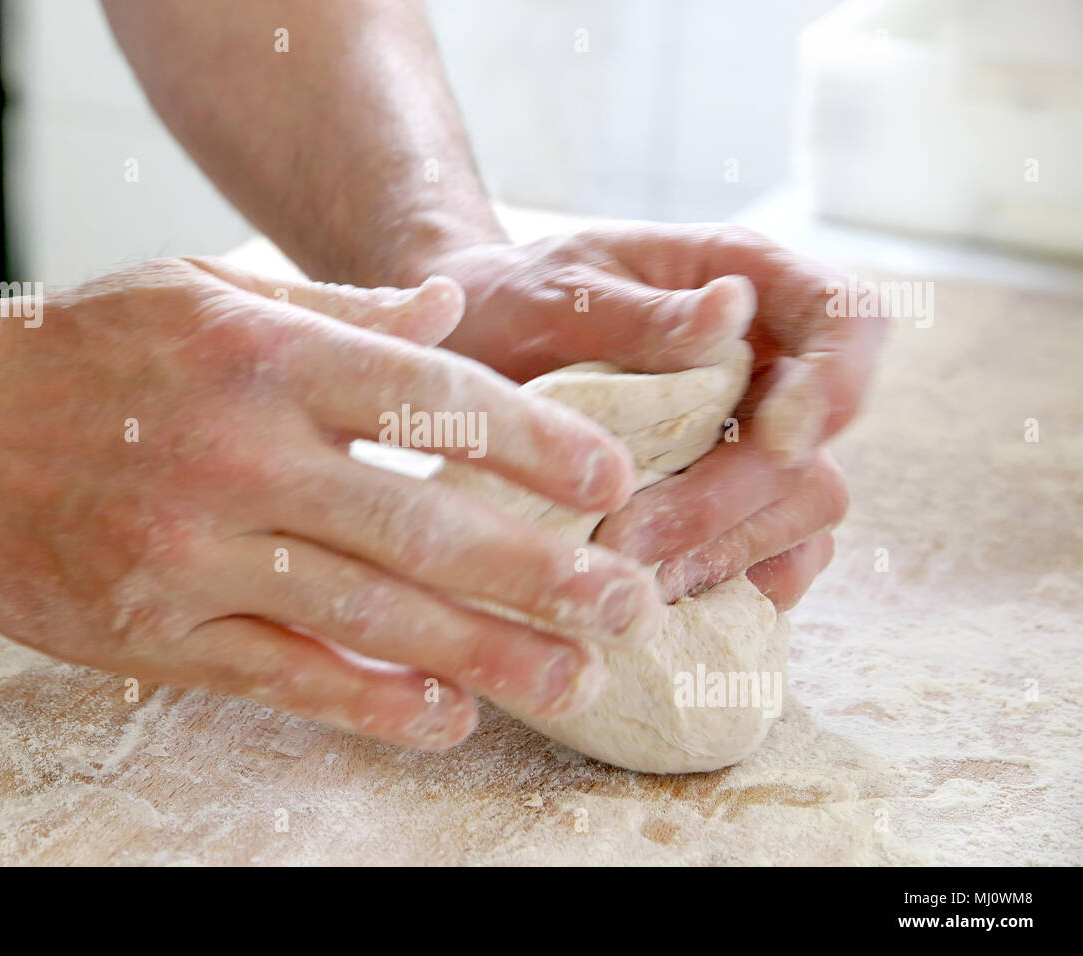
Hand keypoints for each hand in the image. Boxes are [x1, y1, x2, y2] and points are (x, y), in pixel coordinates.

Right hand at [0, 259, 669, 749]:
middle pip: (424, 528)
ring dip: (486, 654)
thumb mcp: (203, 292)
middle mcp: (237, 456)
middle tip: (631, 602)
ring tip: (574, 674)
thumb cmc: (82, 350)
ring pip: (370, 619)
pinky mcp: (156, 633)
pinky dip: (376, 704)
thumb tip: (449, 313)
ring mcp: (194, 555)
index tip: (616, 480)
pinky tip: (450, 716)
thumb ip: (335, 310)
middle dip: (544, 572)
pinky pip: (287, 678)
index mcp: (261, 357)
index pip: (433, 401)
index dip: (537, 442)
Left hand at [416, 223, 886, 606]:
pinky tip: (662, 594)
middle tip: (631, 537)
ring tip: (629, 573)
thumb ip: (643, 313)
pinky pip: (774, 557)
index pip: (849, 319)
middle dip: (732, 497)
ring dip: (725, 549)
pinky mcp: (728, 504)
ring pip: (803, 510)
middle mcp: (766, 364)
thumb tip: (733, 310)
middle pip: (818, 443)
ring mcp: (752, 437)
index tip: (776, 438)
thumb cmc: (514, 302)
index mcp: (745, 282)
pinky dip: (731, 582)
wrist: (471, 348)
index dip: (838, 382)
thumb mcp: (557, 294)